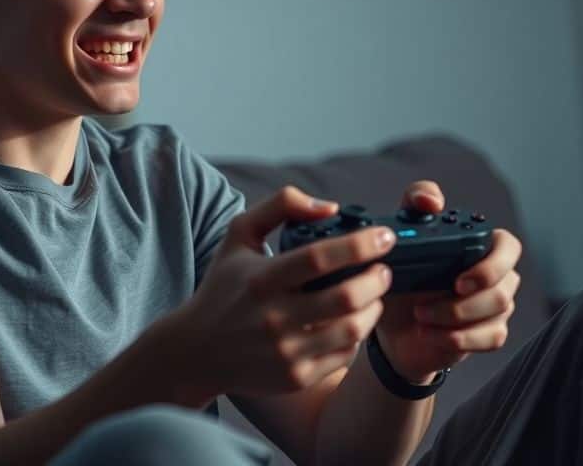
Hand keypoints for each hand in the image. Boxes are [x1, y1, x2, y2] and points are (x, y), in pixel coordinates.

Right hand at [167, 185, 397, 398]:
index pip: (319, 258)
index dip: (360, 245)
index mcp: (261, 279)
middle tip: (384, 269)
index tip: (384, 237)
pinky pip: (344, 355)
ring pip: (352, 329)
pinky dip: (357, 335)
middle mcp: (272, 317)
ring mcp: (285, 352)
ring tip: (374, 295)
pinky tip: (353, 321)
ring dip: (374, 308)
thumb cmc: (224, 286)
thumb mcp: (239, 234)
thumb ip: (281, 205)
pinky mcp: (295, 377)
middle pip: (345, 297)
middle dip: (377, 279)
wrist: (197, 350)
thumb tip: (330, 207)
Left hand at [374, 181, 522, 382]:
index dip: (492, 263)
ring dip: (453, 319)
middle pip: (505, 286)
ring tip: (420, 316)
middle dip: (467, 300)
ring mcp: (496, 306)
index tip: (458, 280)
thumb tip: (433, 201)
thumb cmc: (402, 278)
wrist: (393, 327)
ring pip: (498, 313)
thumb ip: (413, 205)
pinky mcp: (490, 333)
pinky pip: (491, 337)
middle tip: (431, 303)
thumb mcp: (400, 238)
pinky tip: (430, 334)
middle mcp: (495, 275)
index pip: (508, 246)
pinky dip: (457, 339)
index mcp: (479, 247)